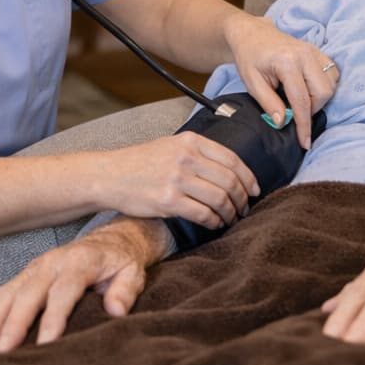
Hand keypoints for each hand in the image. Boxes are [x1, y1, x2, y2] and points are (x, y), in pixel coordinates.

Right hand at [0, 217, 170, 352]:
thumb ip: (126, 291)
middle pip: (30, 292)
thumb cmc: (122, 262)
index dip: (54, 318)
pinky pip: (2, 290)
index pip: (64, 291)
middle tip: (1, 353)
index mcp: (82, 262)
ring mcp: (37, 266)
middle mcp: (54, 261)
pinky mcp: (27, 272)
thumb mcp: (133, 273)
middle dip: (14, 323)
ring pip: (10, 292)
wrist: (112, 239)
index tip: (44, 346)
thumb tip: (116, 311)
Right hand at [105, 131, 259, 224]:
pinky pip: (203, 214)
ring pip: (220, 198)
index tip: (255, 189)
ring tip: (231, 218)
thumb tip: (229, 170)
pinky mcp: (168, 201)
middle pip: (230, 180)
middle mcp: (187, 157)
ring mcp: (177, 179)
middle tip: (245, 208)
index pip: (232, 159)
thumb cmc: (141, 162)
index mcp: (191, 141)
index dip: (249, 177)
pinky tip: (215, 224)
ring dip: (231, 212)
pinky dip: (214, 221)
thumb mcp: (172, 145)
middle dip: (243, 198)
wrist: (109, 175)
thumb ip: (198, 153)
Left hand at [222, 12, 338, 148]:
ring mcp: (314, 51)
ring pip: (331, 84)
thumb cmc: (249, 57)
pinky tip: (308, 88)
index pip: (302, 100)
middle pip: (323, 92)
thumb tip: (283, 123)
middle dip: (312, 109)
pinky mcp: (318, 51)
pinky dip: (324, 86)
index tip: (305, 143)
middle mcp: (305, 54)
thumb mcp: (252, 83)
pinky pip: (332, 74)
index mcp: (287, 62)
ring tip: (299, 98)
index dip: (304, 124)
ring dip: (319, 98)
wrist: (252, 34)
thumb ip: (269, 104)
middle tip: (294, 110)